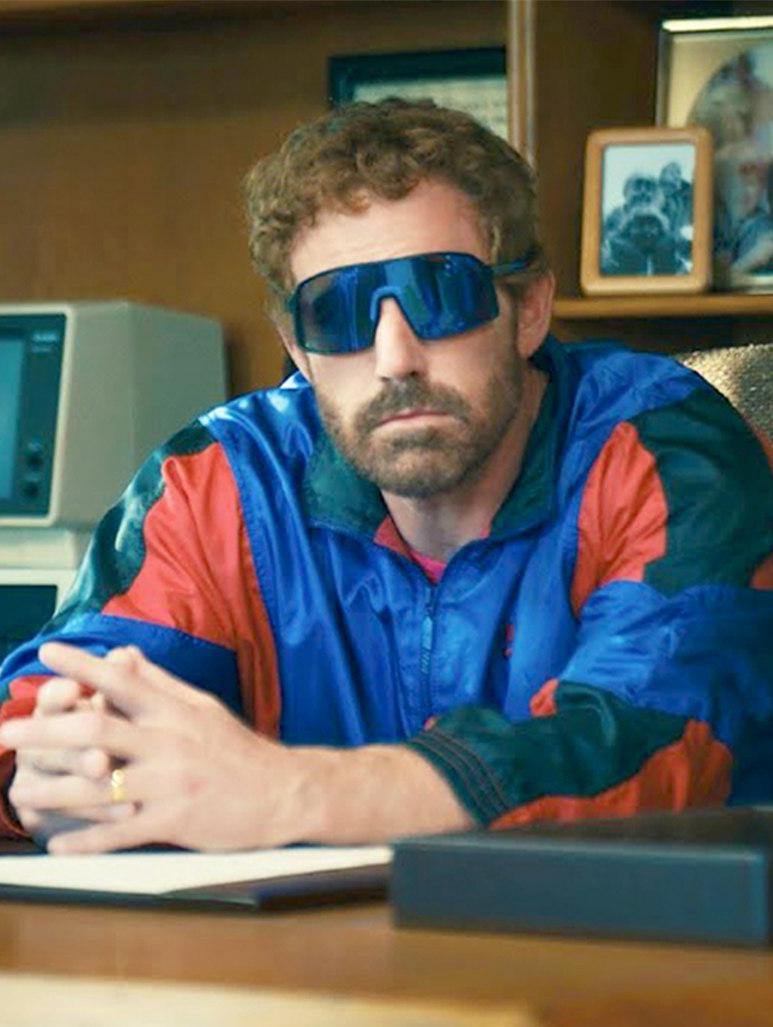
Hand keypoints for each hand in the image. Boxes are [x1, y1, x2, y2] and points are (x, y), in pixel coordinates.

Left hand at [0, 642, 309, 853]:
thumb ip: (159, 683)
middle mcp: (169, 742)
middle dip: (47, 731)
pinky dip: (87, 840)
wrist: (283, 791)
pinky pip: (122, 832)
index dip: (83, 665)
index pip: (122, 681)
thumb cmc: (237, 749)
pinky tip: (59, 844)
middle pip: (98, 732)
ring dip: (55, 790)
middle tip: (8, 731)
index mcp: (174, 711)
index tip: (48, 652)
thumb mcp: (201, 707)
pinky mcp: (176, 820)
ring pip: (101, 786)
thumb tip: (123, 655)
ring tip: (20, 792)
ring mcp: (171, 783)